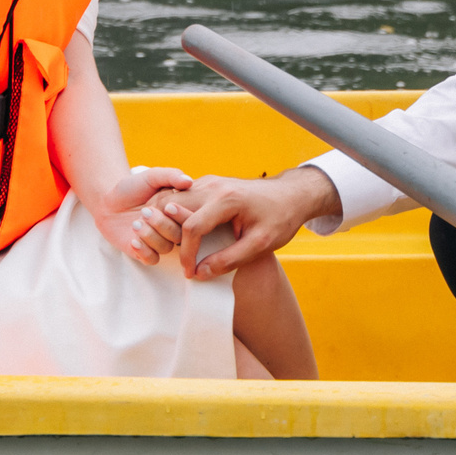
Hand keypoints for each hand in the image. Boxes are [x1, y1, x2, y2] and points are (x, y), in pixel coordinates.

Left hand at [86, 164, 193, 264]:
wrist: (108, 200)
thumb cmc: (132, 187)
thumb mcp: (151, 176)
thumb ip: (170, 176)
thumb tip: (188, 180)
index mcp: (177, 212)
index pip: (190, 220)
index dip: (181, 215)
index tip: (167, 205)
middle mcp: (170, 228)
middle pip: (178, 236)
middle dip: (162, 225)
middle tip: (145, 212)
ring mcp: (157, 241)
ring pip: (165, 248)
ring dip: (150, 236)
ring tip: (135, 224)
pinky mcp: (144, 252)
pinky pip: (151, 259)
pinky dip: (144, 251)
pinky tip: (133, 240)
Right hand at [154, 167, 339, 280]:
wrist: (291, 195)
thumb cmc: (280, 219)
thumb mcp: (260, 245)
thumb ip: (230, 260)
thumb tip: (200, 273)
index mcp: (227, 199)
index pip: (192, 226)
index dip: (187, 254)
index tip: (190, 273)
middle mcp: (212, 185)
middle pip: (173, 207)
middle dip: (164, 233)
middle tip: (164, 256)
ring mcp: (208, 182)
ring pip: (172, 199)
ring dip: (164, 222)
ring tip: (166, 247)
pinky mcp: (207, 184)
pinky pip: (180, 197)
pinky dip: (171, 214)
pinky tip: (174, 234)